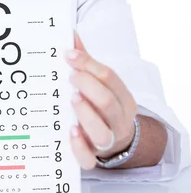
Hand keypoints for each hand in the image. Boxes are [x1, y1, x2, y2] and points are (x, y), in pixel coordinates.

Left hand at [64, 31, 137, 169]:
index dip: (89, 63)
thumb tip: (70, 34)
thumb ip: (87, 62)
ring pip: (101, 132)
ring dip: (85, 113)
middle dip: (88, 85)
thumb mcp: (101, 85)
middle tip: (71, 76)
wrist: (117, 141)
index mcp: (124, 98)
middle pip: (108, 102)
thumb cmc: (103, 106)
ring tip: (72, 98)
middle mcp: (119, 120)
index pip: (110, 78)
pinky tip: (70, 130)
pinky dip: (79, 146)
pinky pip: (88, 158)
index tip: (68, 55)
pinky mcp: (93, 157)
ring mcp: (108, 140)